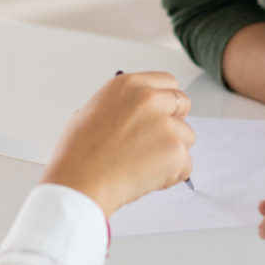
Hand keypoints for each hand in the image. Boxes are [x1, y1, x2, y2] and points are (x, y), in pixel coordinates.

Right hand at [40, 72, 193, 217]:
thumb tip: (135, 116)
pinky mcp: (175, 151)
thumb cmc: (78, 154)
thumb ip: (122, 107)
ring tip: (143, 166)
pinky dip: (172, 175)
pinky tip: (146, 179)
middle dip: (175, 122)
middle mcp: (150, 99)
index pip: (167, 82)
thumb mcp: (92, 112)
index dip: (166, 100)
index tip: (163, 113)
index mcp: (129, 85)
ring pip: (186, 136)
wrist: (80, 182)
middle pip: (183, 103)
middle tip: (157, 142)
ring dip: (172, 152)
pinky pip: (186, 165)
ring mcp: (166, 124)